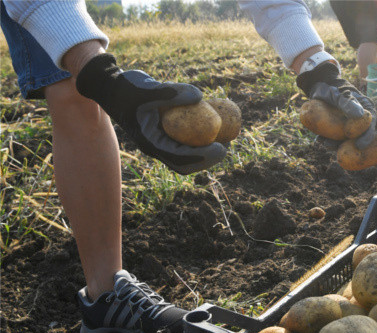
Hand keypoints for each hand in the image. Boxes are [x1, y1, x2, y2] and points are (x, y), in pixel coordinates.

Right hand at [76, 54, 226, 174]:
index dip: (203, 157)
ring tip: (227, 137)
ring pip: (187, 155)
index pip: (180, 158)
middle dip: (208, 159)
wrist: (112, 88)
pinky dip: (201, 137)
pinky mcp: (165, 133)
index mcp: (150, 143)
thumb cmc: (127, 88)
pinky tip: (216, 125)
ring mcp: (160, 141)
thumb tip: (200, 96)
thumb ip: (171, 93)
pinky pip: (186, 141)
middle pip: (186, 163)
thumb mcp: (147, 88)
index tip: (222, 148)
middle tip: (227, 146)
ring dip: (207, 150)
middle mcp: (156, 147)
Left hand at [297, 62, 376, 149]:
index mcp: (366, 110)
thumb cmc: (332, 87)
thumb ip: (348, 103)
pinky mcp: (337, 129)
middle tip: (341, 153)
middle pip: (360, 137)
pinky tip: (319, 140)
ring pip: (346, 140)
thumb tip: (360, 115)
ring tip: (324, 143)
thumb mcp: (339, 94)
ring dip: (336, 145)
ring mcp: (348, 126)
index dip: (368, 137)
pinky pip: (335, 138)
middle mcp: (359, 120)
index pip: (371, 125)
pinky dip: (327, 140)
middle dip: (351, 147)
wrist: (320, 86)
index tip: (360, 145)